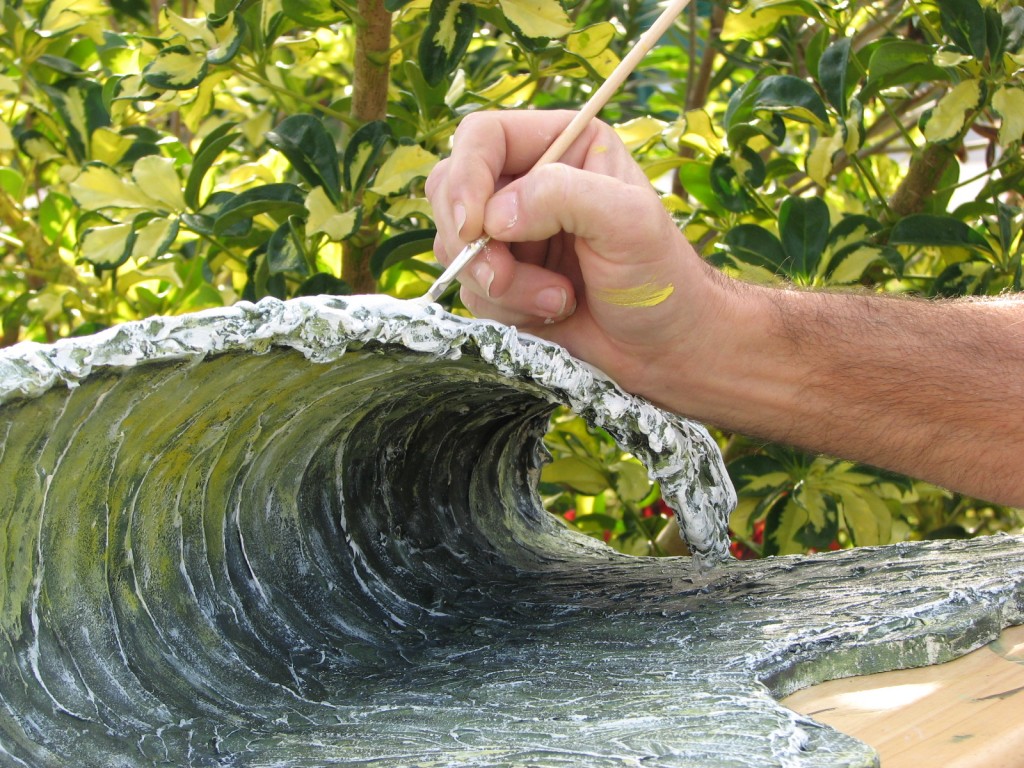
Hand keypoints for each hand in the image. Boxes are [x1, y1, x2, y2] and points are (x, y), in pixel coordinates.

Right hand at [425, 110, 731, 397]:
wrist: (666, 348)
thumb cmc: (660, 278)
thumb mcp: (628, 222)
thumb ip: (563, 196)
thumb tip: (493, 216)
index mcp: (563, 145)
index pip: (483, 137)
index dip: (466, 177)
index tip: (473, 227)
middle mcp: (530, 183)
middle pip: (451, 190)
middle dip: (472, 241)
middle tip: (504, 276)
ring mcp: (512, 235)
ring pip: (455, 247)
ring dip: (500, 284)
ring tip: (557, 299)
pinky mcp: (504, 280)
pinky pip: (469, 289)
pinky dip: (505, 308)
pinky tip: (553, 313)